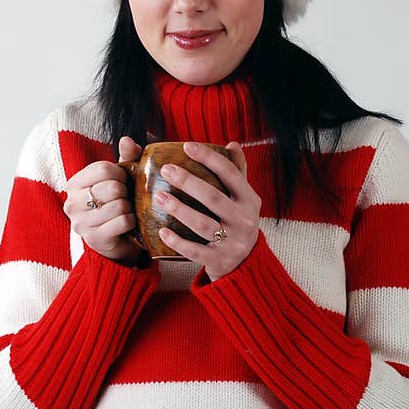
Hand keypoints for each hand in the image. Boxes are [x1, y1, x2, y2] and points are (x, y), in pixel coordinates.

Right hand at [63, 135, 144, 265]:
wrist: (116, 240)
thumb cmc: (116, 203)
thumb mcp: (121, 178)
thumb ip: (126, 157)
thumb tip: (126, 140)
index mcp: (74, 184)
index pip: (103, 169)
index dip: (120, 173)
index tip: (122, 181)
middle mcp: (72, 203)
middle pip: (112, 187)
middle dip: (125, 192)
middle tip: (124, 199)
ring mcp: (80, 223)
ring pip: (119, 205)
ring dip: (129, 208)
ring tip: (124, 211)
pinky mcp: (94, 239)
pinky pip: (123, 221)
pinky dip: (131, 222)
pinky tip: (127, 224)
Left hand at [154, 141, 261, 281]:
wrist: (245, 263)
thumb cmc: (238, 221)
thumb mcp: (243, 198)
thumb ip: (238, 172)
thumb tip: (232, 144)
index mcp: (249, 200)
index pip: (230, 174)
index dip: (209, 158)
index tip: (187, 146)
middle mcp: (244, 220)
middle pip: (213, 198)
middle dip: (188, 182)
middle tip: (166, 169)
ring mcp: (232, 242)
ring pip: (203, 224)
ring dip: (179, 209)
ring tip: (159, 196)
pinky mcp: (219, 261)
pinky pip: (195, 251)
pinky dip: (178, 241)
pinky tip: (162, 230)